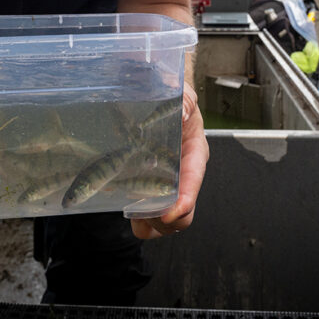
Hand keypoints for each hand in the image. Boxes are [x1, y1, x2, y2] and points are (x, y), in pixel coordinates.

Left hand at [131, 82, 207, 238]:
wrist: (155, 96)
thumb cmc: (171, 97)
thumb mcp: (180, 93)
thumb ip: (183, 101)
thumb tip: (183, 114)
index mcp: (194, 152)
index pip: (194, 181)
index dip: (185, 201)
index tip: (169, 212)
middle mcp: (184, 174)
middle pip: (183, 212)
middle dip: (165, 221)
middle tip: (142, 216)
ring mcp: (168, 184)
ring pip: (166, 220)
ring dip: (150, 224)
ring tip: (133, 217)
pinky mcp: (151, 188)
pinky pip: (149, 215)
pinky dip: (139, 220)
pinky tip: (123, 208)